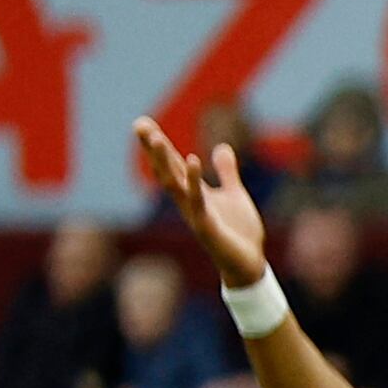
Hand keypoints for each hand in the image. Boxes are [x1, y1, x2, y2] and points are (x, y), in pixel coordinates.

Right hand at [133, 118, 267, 287]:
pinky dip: (194, 180)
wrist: (249, 264)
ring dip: (164, 160)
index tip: (142, 122)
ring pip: (173, 183)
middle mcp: (188, 202)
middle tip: (138, 123)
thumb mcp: (234, 195)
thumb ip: (226, 172)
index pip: (173, 164)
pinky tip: (193, 159)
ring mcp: (194, 214)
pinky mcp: (206, 226)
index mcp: (194, 193)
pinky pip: (197, 200)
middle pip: (167, 170)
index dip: (159, 145)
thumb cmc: (239, 233)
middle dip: (153, 148)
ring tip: (154, 137)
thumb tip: (221, 147)